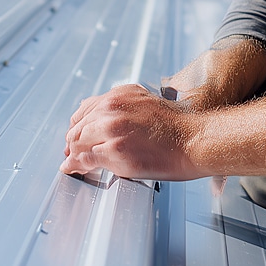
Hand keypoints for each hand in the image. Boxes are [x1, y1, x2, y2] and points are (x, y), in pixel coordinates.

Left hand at [60, 84, 206, 180]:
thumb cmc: (178, 127)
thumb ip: (123, 108)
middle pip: (77, 127)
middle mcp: (112, 108)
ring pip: (77, 143)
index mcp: (119, 95)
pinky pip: (86, 160)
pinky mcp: (115, 151)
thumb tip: (104, 120)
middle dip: (72, 143)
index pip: (85, 110)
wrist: (195, 139)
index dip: (77, 126)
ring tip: (72, 164)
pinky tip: (77, 170)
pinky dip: (78, 166)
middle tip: (70, 155)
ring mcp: (112, 129)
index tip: (75, 137)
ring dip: (74, 155)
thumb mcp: (146, 102)